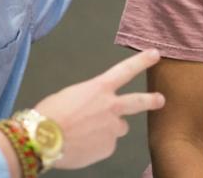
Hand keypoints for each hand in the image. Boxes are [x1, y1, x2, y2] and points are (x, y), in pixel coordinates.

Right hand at [34, 49, 164, 168]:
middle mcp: (112, 106)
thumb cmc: (49, 114)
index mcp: (100, 88)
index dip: (142, 61)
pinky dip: (96, 147)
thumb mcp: (71, 95)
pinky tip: (81, 147)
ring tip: (89, 134)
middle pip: (138, 102)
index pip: (126, 70)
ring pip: (118, 129)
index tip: (155, 54)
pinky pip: (105, 146)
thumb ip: (89, 100)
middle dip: (151, 100)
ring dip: (109, 130)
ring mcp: (112, 128)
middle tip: (160, 100)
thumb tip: (93, 110)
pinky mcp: (108, 148)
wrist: (42, 139)